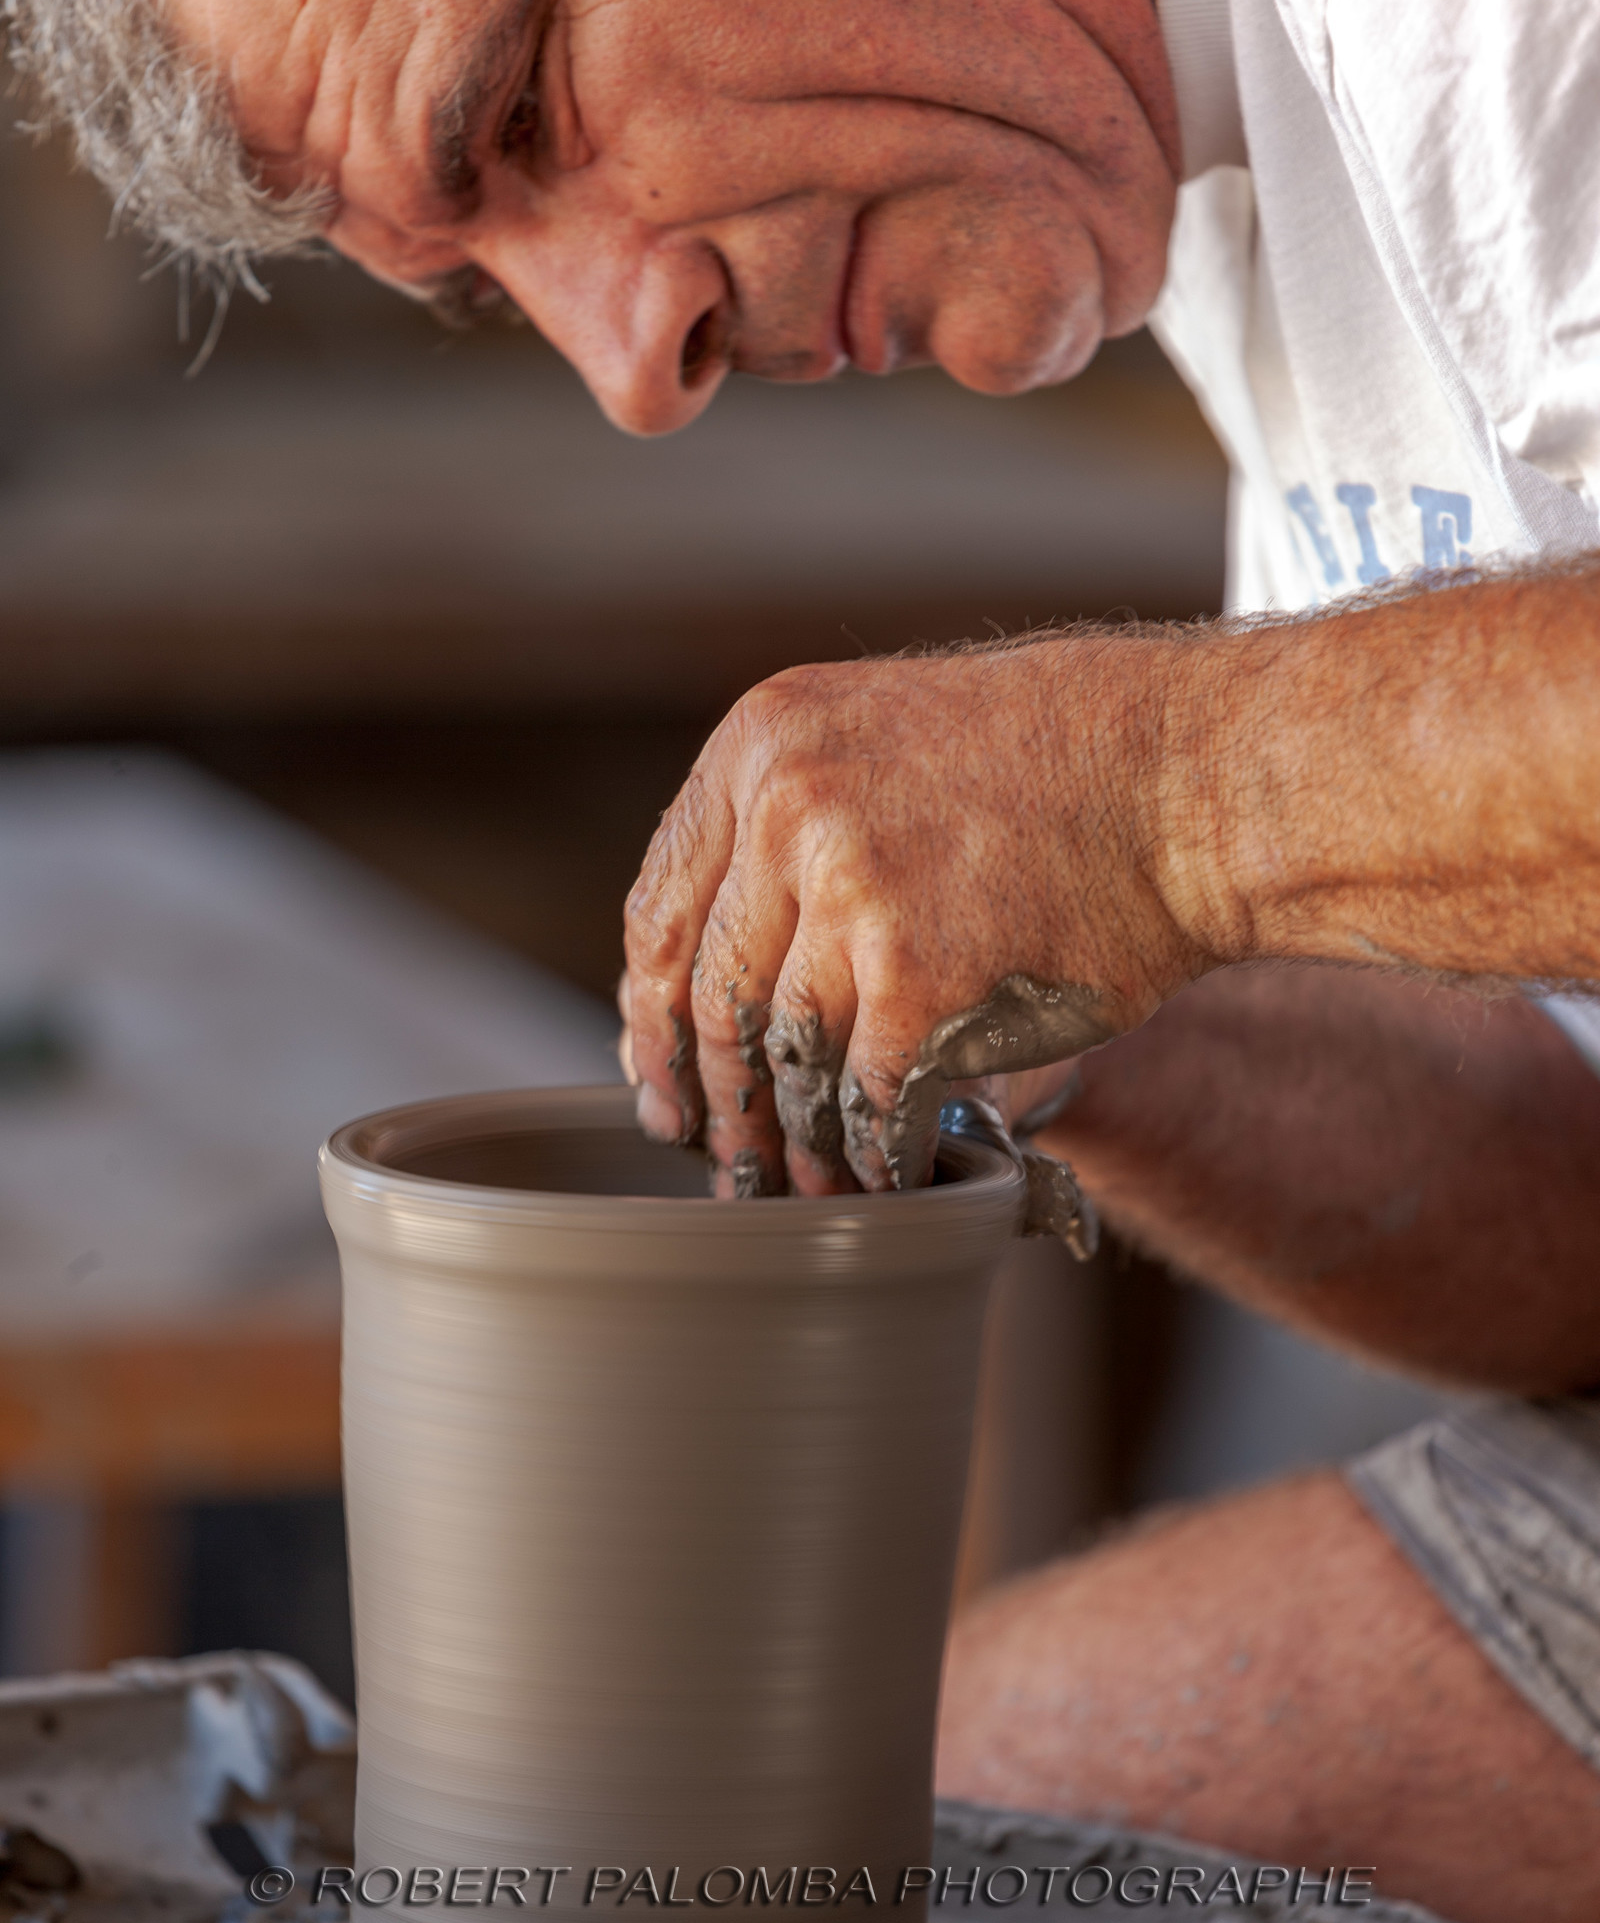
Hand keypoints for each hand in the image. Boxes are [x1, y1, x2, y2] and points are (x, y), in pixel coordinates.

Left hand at [621, 636, 1209, 1194]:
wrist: (1190, 778)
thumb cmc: (1060, 765)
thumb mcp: (882, 740)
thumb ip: (789, 826)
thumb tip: (716, 972)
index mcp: (761, 741)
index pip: (661, 911)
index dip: (651, 1019)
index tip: (661, 1081)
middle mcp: (788, 809)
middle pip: (714, 998)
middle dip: (721, 1101)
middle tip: (728, 1161)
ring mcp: (852, 894)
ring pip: (789, 1058)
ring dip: (797, 1140)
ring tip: (809, 1182)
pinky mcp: (922, 981)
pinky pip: (869, 1095)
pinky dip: (875, 1148)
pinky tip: (889, 1169)